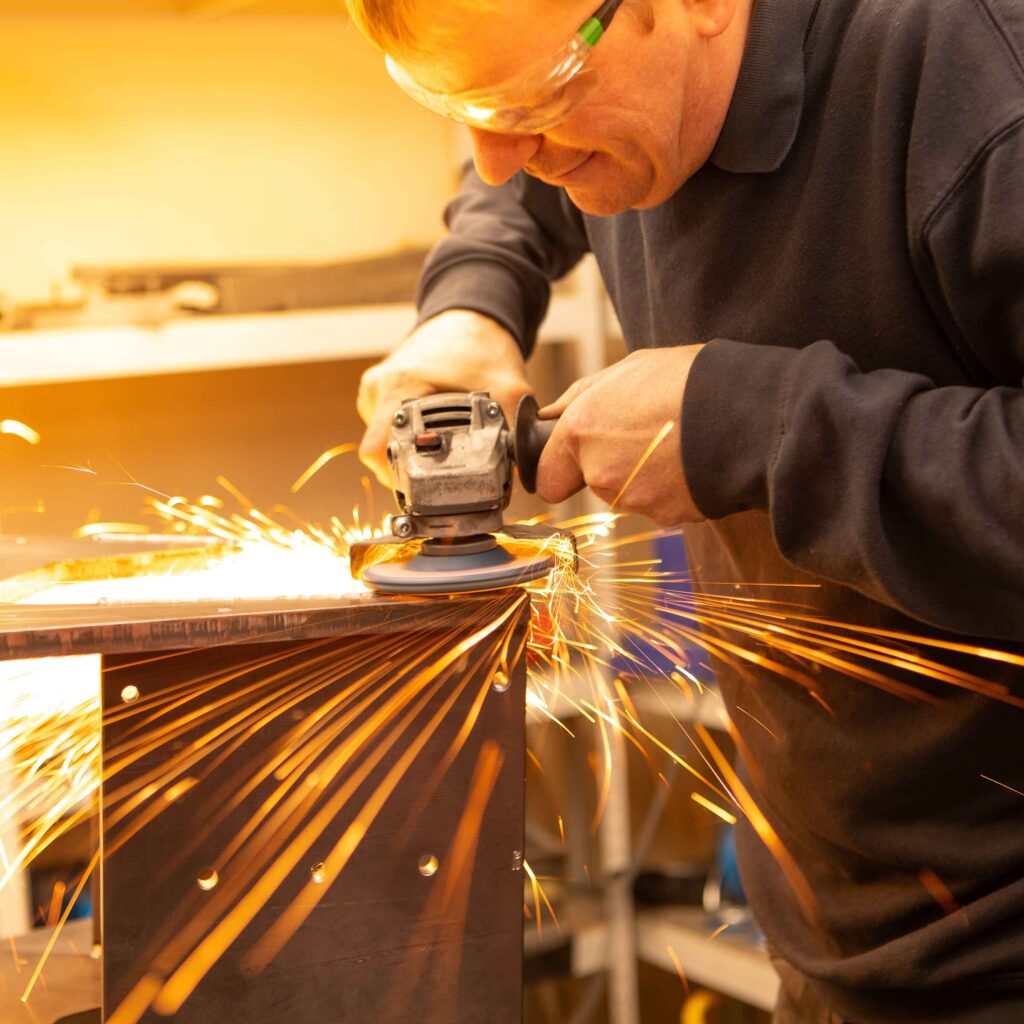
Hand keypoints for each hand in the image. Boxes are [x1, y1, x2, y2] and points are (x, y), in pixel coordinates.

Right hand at [357, 310, 531, 484]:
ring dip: (406, 451)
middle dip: (406, 469)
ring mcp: (376, 387)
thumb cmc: (483, 346)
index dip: (399, 476)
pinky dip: (406, 435)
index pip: (377, 451)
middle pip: (378, 451)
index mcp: (400, 386)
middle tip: (438, 474)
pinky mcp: (380, 388)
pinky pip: (385, 425)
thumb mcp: (509, 390)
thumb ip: (516, 434)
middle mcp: (380, 387)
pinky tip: (429, 431)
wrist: (470, 315)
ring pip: (381, 440)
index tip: (426, 487)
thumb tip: (520, 477)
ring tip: (438, 448)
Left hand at [536, 346, 706, 526]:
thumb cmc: (689, 381)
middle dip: (610, 464)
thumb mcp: (630, 369)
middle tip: (645, 434)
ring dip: (642, 475)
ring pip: (625, 493)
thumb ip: (581, 396)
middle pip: (591, 483)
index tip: (577, 458)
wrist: (748, 412)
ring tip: (675, 443)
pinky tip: (690, 461)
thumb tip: (551, 415)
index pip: (548, 478)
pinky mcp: (665, 515)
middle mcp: (599, 471)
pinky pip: (658, 504)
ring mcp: (633, 498)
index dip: (562, 467)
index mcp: (582, 431)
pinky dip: (670, 488)